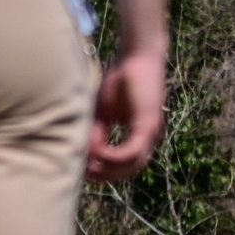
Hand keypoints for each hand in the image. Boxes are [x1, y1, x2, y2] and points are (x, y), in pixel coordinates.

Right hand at [87, 46, 165, 183]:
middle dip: (105, 176)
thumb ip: (96, 134)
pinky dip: (113, 157)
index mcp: (138, 136)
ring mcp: (151, 133)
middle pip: (129, 170)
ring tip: (90, 167)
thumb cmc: (120, 81)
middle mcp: (148, 138)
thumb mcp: (101, 113)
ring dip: (109, 170)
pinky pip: (132, 152)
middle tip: (85, 174)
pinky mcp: (148, 125)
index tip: (83, 170)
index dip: (103, 171)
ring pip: (132, 166)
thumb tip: (87, 154)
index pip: (123, 164)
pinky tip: (99, 154)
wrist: (136, 58)